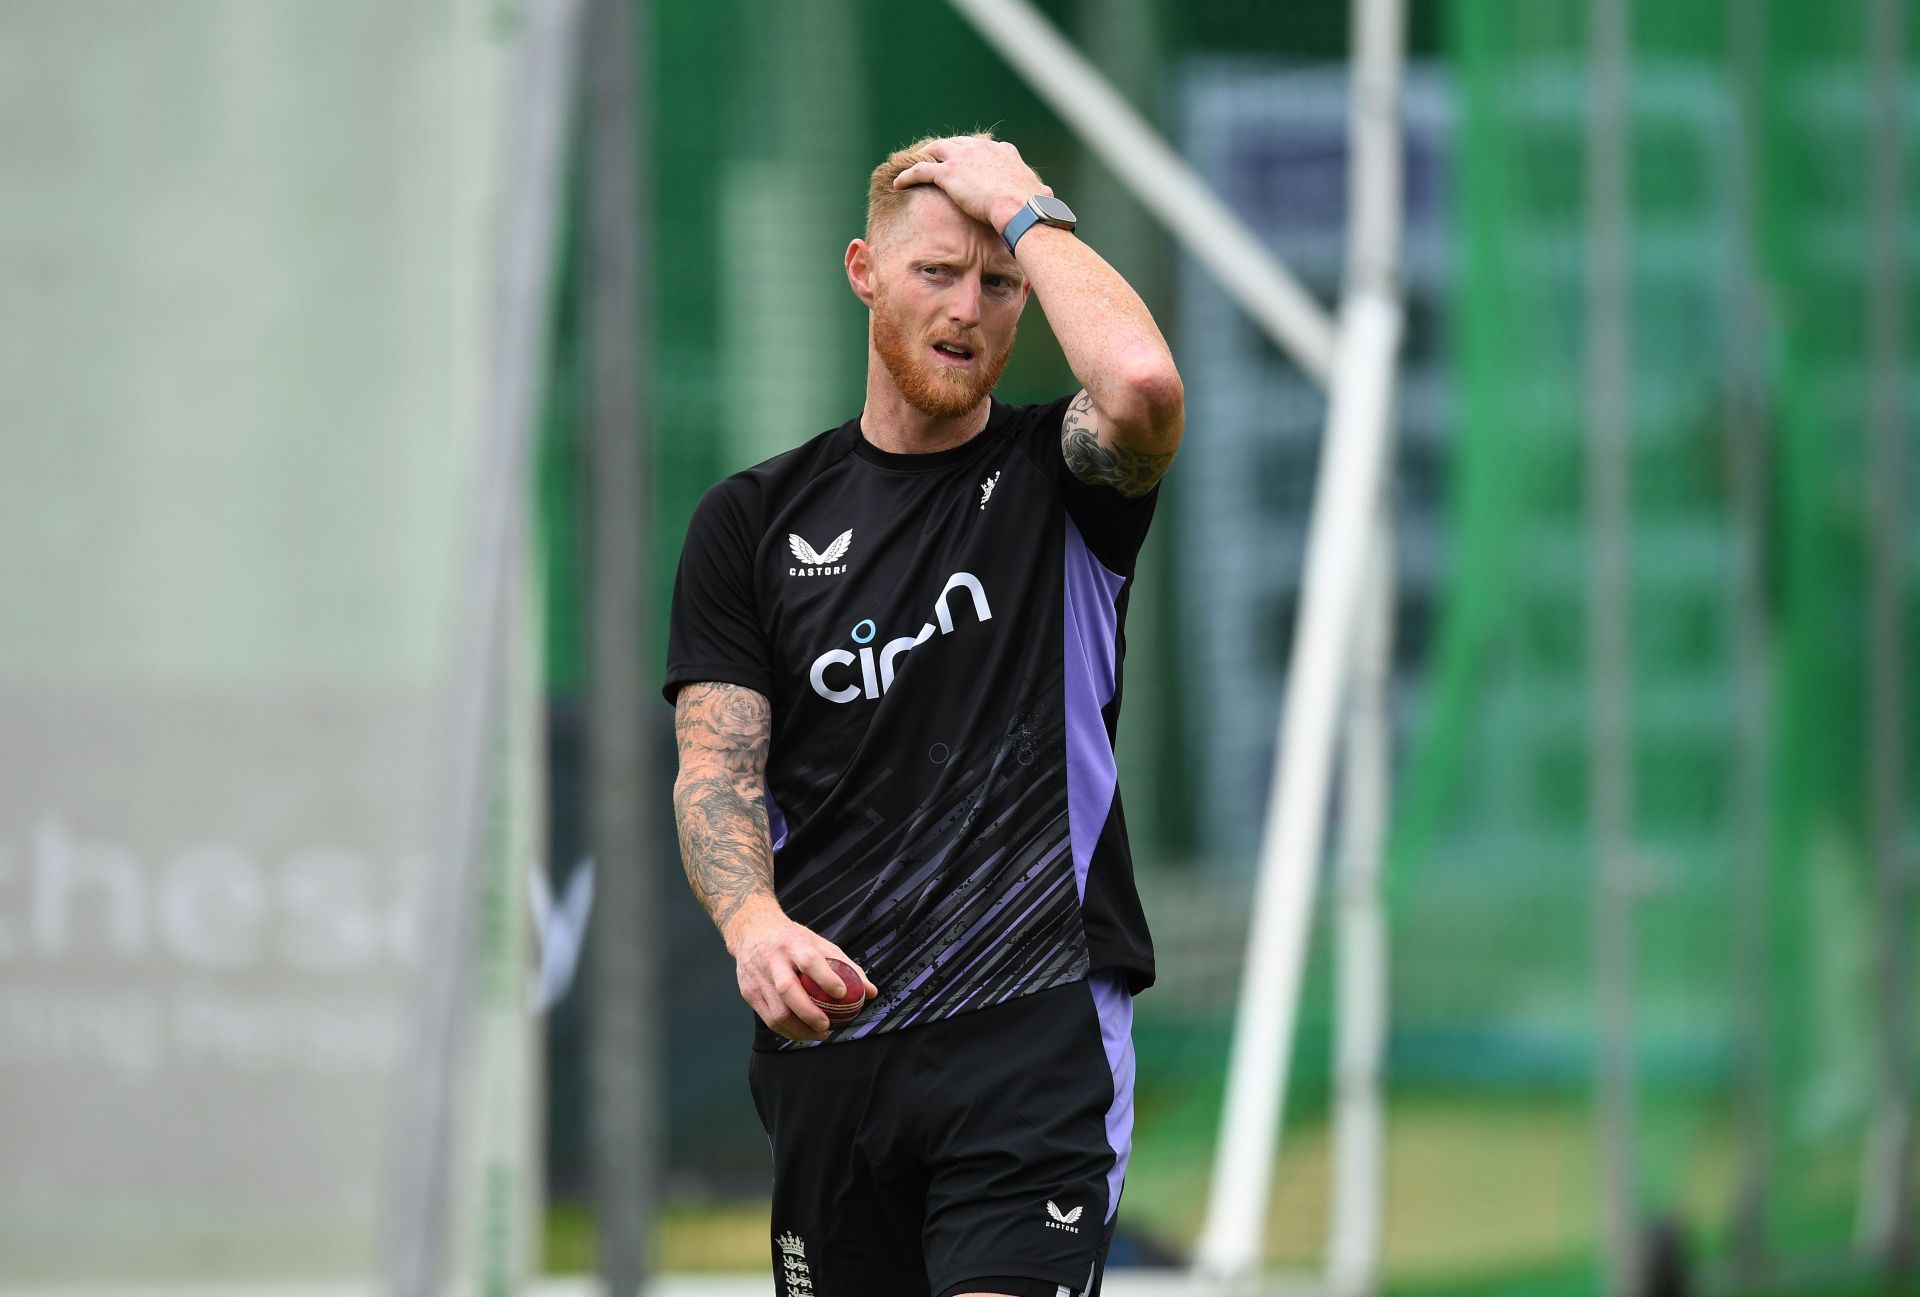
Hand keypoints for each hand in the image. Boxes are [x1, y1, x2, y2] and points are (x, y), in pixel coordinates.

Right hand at [723, 896, 880, 1041]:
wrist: (751, 930)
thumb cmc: (792, 939)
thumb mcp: (818, 943)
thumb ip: (845, 965)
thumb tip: (871, 992)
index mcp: (792, 943)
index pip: (809, 961)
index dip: (826, 979)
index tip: (842, 994)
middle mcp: (772, 959)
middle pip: (788, 991)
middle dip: (810, 1014)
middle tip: (828, 1026)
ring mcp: (757, 978)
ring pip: (777, 1013)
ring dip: (800, 1030)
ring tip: (820, 1034)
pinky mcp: (748, 992)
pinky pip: (768, 1020)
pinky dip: (788, 1031)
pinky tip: (803, 1033)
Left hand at [892, 136, 1048, 235]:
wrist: (1021, 209)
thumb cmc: (1034, 207)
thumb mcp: (1041, 194)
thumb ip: (1040, 192)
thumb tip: (1048, 198)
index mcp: (1003, 152)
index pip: (983, 148)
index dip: (972, 155)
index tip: (967, 163)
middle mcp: (981, 149)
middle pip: (956, 143)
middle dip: (945, 150)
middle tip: (935, 159)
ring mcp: (963, 158)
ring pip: (935, 151)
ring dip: (923, 156)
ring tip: (913, 165)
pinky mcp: (948, 173)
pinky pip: (921, 170)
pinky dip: (909, 175)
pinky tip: (899, 183)